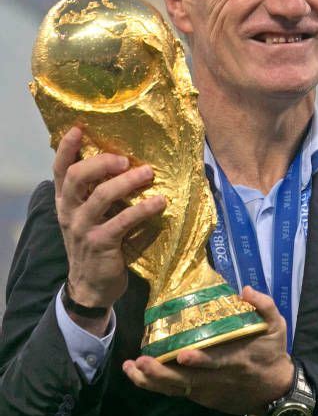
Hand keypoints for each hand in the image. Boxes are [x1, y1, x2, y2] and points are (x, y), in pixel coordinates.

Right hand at [54, 127, 165, 313]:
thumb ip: (98, 194)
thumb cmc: (97, 244)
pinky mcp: (101, 244)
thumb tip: (126, 164)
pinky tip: (161, 202)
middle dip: (100, 162)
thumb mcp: (90, 217)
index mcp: (66, 202)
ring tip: (148, 173)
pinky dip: (144, 209)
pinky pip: (123, 221)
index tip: (79, 128)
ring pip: (101, 196)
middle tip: (124, 158)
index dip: (67, 148)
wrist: (92, 287)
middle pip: (77, 177)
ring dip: (127, 182)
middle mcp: (69, 212)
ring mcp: (83, 228)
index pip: (60, 169)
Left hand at [122, 286, 293, 415]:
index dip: (199, 360)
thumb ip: (265, 306)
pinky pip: (175, 392)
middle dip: (162, 373)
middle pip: (186, 380)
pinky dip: (155, 385)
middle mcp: (217, 378)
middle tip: (141, 361)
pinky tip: (137, 374)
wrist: (274, 390)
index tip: (182, 354)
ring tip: (131, 368)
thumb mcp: (277, 327)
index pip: (215, 362)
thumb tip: (245, 289)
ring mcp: (207, 390)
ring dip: (152, 380)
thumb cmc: (272, 353)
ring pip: (175, 388)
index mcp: (236, 360)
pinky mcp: (200, 396)